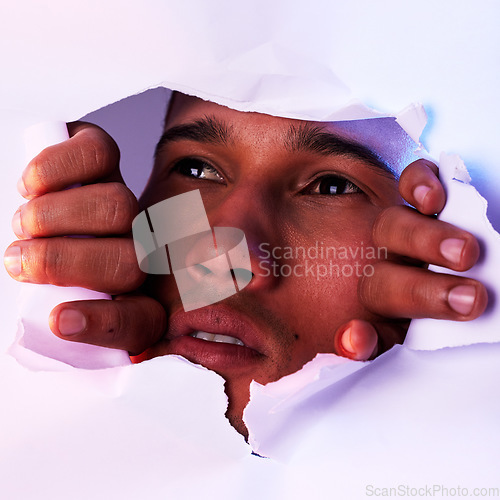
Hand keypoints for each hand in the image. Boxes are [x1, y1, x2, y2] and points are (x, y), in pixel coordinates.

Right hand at [4, 122, 165, 354]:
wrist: (24, 215)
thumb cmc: (28, 262)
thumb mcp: (36, 296)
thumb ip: (48, 311)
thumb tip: (53, 321)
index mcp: (125, 297)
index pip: (139, 321)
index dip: (106, 323)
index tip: (58, 319)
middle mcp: (133, 249)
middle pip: (128, 260)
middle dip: (63, 261)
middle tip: (18, 259)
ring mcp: (122, 202)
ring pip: (116, 206)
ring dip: (56, 218)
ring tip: (21, 223)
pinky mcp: (104, 160)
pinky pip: (99, 153)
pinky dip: (56, 168)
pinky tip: (31, 186)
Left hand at [334, 159, 487, 360]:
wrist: (494, 256)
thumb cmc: (485, 289)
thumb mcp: (472, 320)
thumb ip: (459, 328)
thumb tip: (450, 325)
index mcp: (401, 314)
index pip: (372, 331)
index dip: (363, 339)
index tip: (358, 341)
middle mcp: (395, 273)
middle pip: (380, 281)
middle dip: (420, 292)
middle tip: (470, 300)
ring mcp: (404, 233)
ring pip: (390, 230)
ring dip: (424, 241)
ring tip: (466, 253)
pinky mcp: (424, 197)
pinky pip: (409, 184)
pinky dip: (418, 186)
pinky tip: (434, 200)